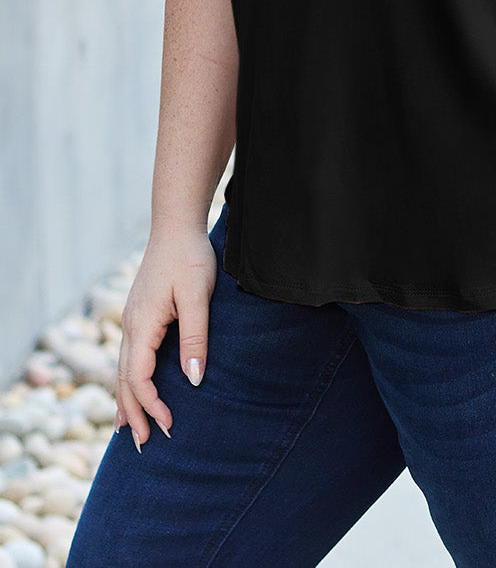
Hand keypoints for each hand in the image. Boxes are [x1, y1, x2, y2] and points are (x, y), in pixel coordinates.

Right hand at [115, 227, 216, 450]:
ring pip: (123, 369)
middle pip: (125, 380)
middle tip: (145, 444)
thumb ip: (195, 338)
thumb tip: (192, 381)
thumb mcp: (197, 298)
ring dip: (127, 400)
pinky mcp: (140, 314)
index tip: (168, 424)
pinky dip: (129, 380)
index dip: (151, 404)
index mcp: (142, 325)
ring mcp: (132, 319)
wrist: (176, 226)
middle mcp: (131, 325)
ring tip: (130, 430)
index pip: (139, 377)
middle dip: (134, 413)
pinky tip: (134, 388)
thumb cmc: (190, 258)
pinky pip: (129, 356)